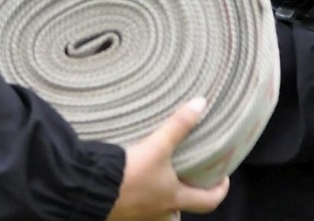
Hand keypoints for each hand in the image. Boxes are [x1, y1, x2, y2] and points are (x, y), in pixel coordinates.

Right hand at [107, 98, 229, 219]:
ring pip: (157, 213)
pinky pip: (136, 210)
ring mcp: (139, 216)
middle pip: (179, 214)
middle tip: (185, 182)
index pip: (208, 202)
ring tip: (157, 180)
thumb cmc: (129, 174)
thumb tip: (201, 103)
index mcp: (173, 199)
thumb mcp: (157, 146)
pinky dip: (139, 199)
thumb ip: (179, 125)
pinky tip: (131, 183)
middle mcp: (158, 212)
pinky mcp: (121, 214)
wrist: (90, 190)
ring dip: (160, 201)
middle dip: (184, 201)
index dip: (219, 190)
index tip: (222, 177)